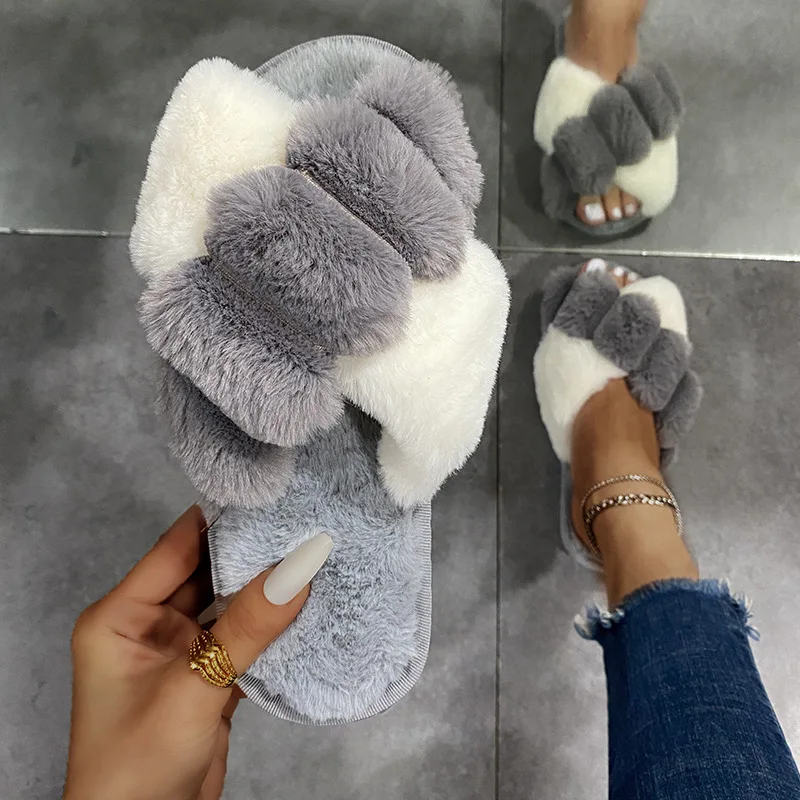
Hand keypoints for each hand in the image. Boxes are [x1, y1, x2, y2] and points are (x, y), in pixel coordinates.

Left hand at [64, 506, 329, 799]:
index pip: (176, 548)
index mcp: (120, 616)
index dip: (223, 521)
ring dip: (265, 589)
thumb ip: (248, 627)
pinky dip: (270, 625)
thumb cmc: (138, 764)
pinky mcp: (207, 676)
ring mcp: (180, 651)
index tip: (274, 496)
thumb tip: (302, 567)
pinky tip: (305, 605)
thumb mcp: (193, 689)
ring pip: (229, 605)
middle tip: (306, 523)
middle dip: (253, 553)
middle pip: (207, 573)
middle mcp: (148, 625)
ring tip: (314, 556)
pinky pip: (242, 636)